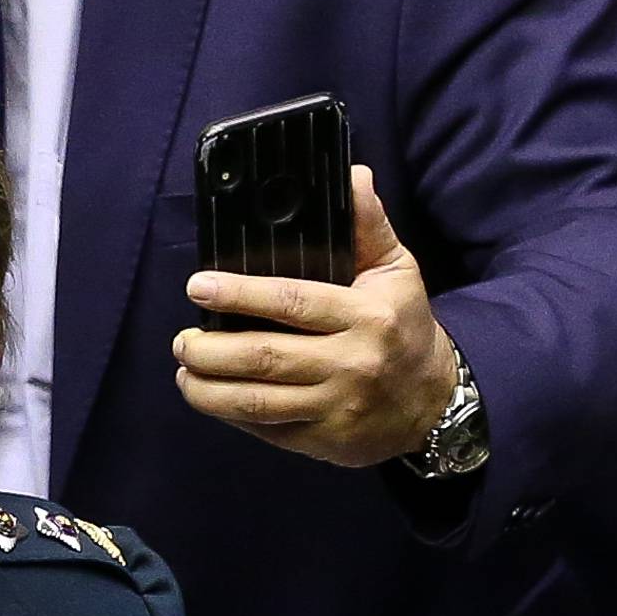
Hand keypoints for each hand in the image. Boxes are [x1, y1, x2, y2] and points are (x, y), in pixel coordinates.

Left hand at [174, 167, 461, 467]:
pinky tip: (214, 398)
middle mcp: (352, 364)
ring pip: (258, 402)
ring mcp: (337, 408)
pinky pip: (268, 430)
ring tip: (186, 370)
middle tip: (182, 340)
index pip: (292, 302)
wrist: (434, 400)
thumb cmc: (404, 325)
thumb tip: (353, 174)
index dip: (239, 294)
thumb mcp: (396, 270)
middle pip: (265, 357)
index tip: (200, 286)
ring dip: (209, 389)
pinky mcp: (325, 441)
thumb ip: (368, 224)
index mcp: (367, 316)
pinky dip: (233, 416)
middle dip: (211, 350)